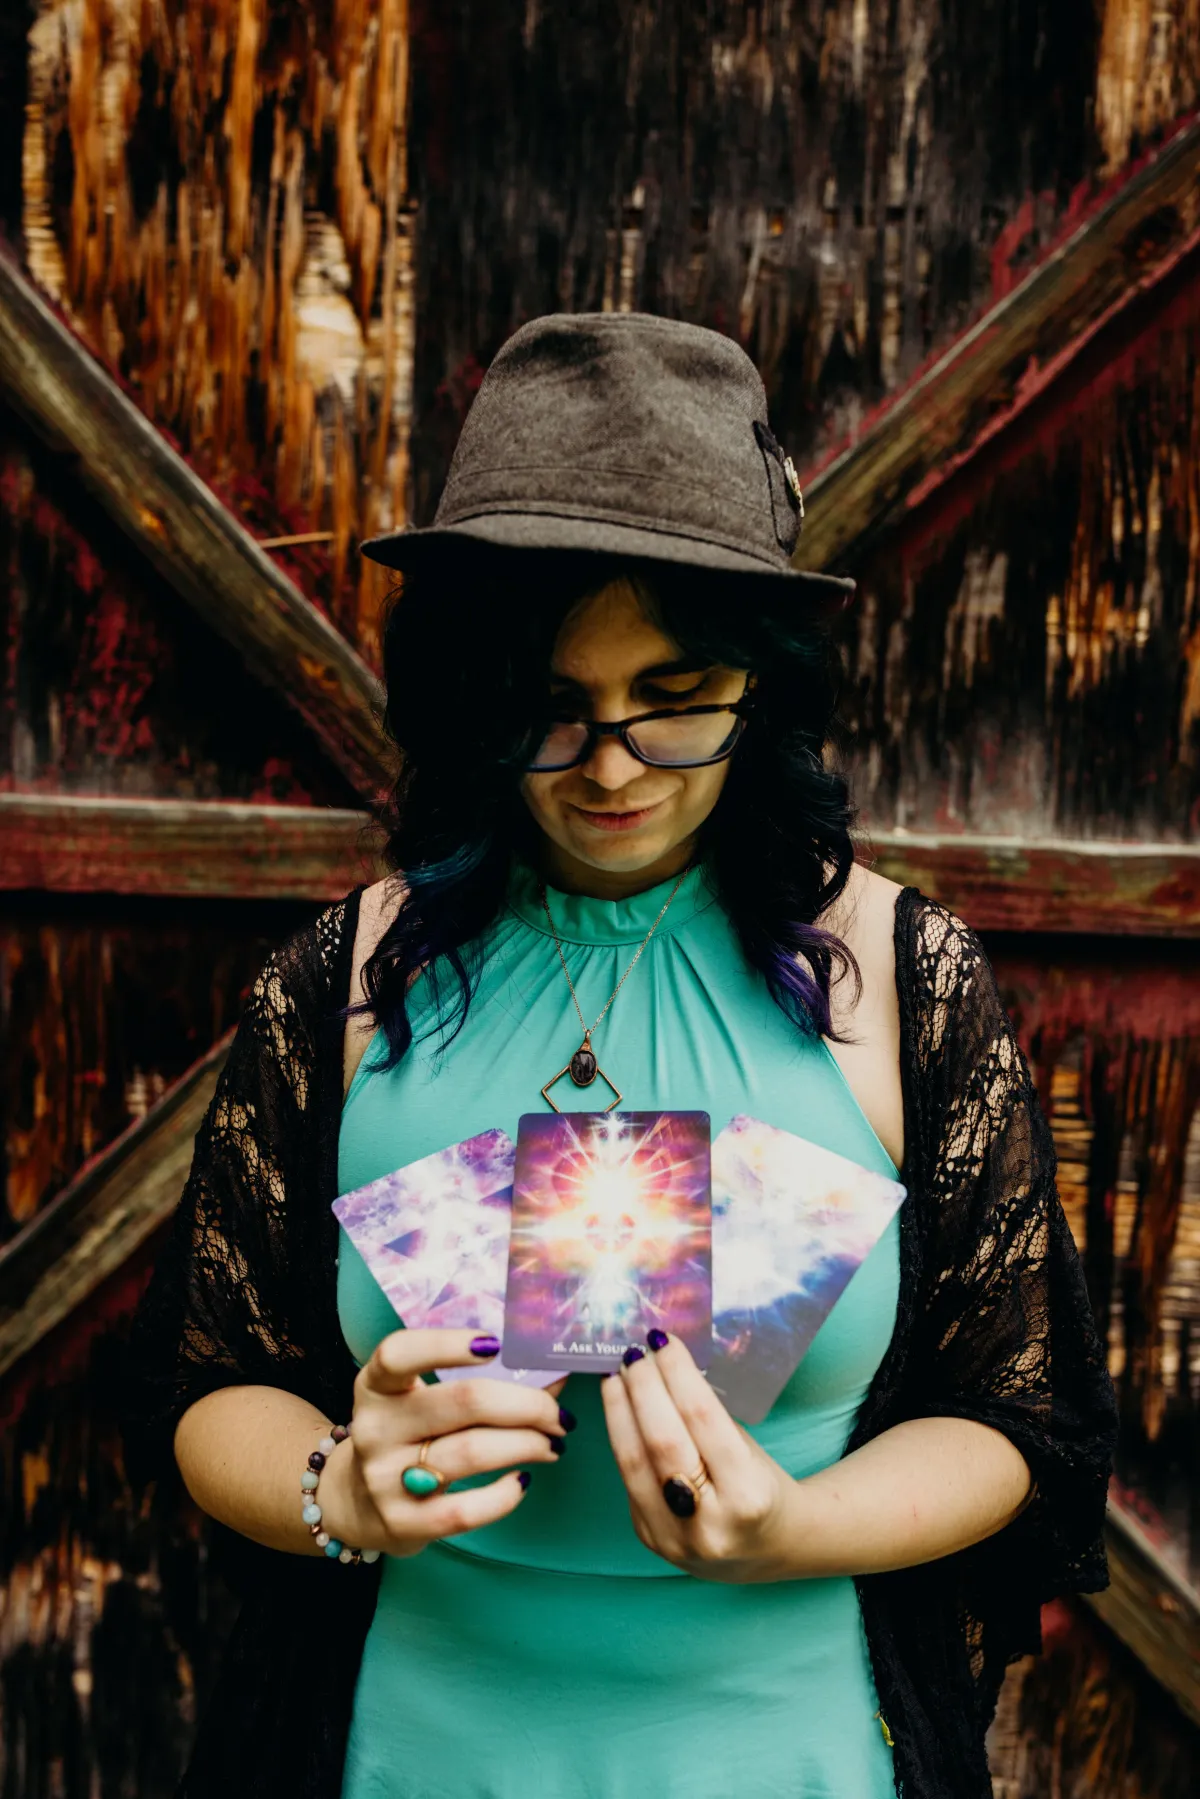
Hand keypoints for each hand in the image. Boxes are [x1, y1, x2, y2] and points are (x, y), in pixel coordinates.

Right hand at [319, 1328, 570, 1557]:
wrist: (353, 1503)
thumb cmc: (407, 1436)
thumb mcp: (421, 1400)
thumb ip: (479, 1382)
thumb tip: (554, 1372)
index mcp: (378, 1386)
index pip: (399, 1354)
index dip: (446, 1345)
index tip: (495, 1344)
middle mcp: (376, 1428)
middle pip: (464, 1402)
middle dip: (527, 1405)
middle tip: (557, 1415)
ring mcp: (385, 1478)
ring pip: (473, 1452)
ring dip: (527, 1445)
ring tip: (552, 1445)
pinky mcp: (402, 1523)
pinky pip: (466, 1510)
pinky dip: (505, 1495)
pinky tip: (521, 1482)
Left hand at [602, 1331, 801, 1583]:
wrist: (768, 1549)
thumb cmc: (762, 1486)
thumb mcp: (749, 1450)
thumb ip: (707, 1419)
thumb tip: (662, 1365)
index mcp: (748, 1495)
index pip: (702, 1419)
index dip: (677, 1374)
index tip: (662, 1341)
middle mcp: (709, 1523)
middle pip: (662, 1440)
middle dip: (643, 1387)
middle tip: (634, 1352)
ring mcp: (673, 1538)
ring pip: (633, 1461)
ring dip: (619, 1409)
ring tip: (616, 1374)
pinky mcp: (649, 1539)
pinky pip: (628, 1478)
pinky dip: (621, 1436)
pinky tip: (619, 1409)